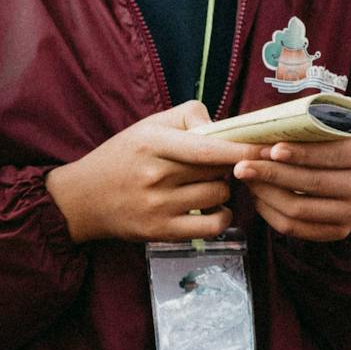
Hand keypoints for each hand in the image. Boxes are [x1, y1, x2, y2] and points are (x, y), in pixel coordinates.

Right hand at [45, 101, 250, 242]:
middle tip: (216, 164)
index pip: (208, 147)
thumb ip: (187, 117)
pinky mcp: (160, 232)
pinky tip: (212, 209)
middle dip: (228, 165)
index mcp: (153, 143)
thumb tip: (226, 128)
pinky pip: (213, 225)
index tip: (269, 148)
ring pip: (219, 195)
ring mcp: (158, 206)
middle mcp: (155, 175)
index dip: (243, 149)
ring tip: (205, 185)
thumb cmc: (121, 158)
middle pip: (218, 170)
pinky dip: (222, 216)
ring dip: (221, 189)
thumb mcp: (146, 127)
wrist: (81, 199)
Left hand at [234, 135, 350, 241]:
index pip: (330, 154)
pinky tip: (257, 197)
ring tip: (247, 180)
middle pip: (310, 183)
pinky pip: (293, 227)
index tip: (271, 150)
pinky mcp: (338, 231)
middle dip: (272, 174)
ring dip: (265, 194)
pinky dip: (269, 212)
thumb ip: (300, 135)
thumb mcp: (320, 135)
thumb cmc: (321, 148)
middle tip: (242, 166)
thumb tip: (258, 139)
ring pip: (298, 208)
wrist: (341, 177)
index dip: (299, 153)